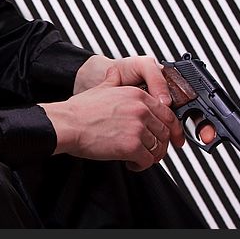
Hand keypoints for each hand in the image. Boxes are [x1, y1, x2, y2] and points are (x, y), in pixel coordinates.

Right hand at [39, 65, 182, 170]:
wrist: (67, 124)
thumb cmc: (80, 110)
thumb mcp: (100, 88)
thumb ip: (113, 81)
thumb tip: (114, 73)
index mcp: (137, 95)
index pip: (167, 114)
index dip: (172, 129)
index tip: (172, 138)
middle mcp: (141, 110)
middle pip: (164, 133)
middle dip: (160, 145)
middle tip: (150, 152)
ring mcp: (137, 128)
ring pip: (157, 148)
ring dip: (150, 157)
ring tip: (138, 159)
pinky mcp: (131, 146)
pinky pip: (146, 161)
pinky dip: (140, 166)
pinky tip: (131, 164)